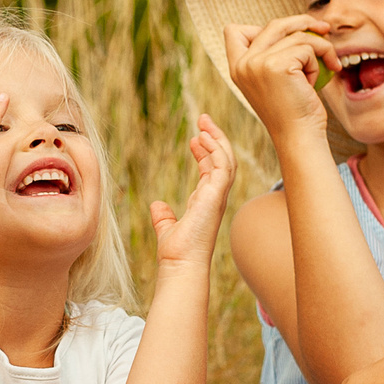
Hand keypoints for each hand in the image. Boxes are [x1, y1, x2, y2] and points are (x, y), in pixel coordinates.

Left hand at [150, 114, 235, 268]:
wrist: (180, 264)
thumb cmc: (176, 252)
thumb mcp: (167, 228)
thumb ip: (164, 216)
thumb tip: (157, 205)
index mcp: (206, 202)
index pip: (211, 170)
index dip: (205, 152)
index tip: (194, 138)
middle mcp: (216, 197)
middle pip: (222, 160)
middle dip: (215, 138)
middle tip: (203, 120)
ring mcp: (218, 196)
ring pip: (226, 159)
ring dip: (216, 138)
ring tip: (203, 121)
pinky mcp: (216, 196)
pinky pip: (222, 166)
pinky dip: (215, 149)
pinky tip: (202, 136)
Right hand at [223, 15, 336, 137]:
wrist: (299, 137)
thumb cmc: (294, 110)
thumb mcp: (274, 78)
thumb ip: (274, 53)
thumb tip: (301, 23)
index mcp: (237, 67)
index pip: (234, 30)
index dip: (259, 27)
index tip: (284, 37)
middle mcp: (243, 64)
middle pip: (274, 24)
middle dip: (302, 22)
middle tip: (323, 29)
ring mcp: (258, 63)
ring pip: (297, 35)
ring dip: (318, 49)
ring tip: (323, 69)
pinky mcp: (278, 66)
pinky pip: (308, 47)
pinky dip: (320, 60)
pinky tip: (315, 82)